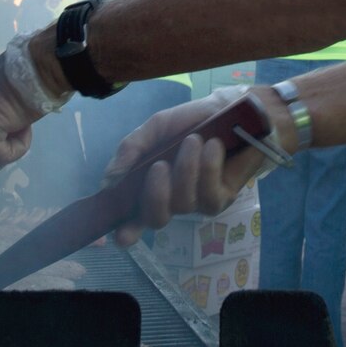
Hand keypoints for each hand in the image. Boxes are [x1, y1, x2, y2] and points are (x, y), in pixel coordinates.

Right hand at [102, 88, 287, 245]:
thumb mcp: (157, 126)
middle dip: (154, 195)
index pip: (134, 217)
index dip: (126, 230)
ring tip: (194, 140)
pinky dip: (208, 167)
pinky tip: (214, 147)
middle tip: (159, 166)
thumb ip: (132, 148)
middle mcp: (173, 199)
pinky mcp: (222, 199)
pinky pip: (209, 195)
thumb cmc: (193, 121)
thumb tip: (108, 180)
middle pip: (156, 219)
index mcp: (151, 184)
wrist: (236, 111)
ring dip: (186, 169)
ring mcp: (198, 202)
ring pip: (183, 204)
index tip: (120, 235)